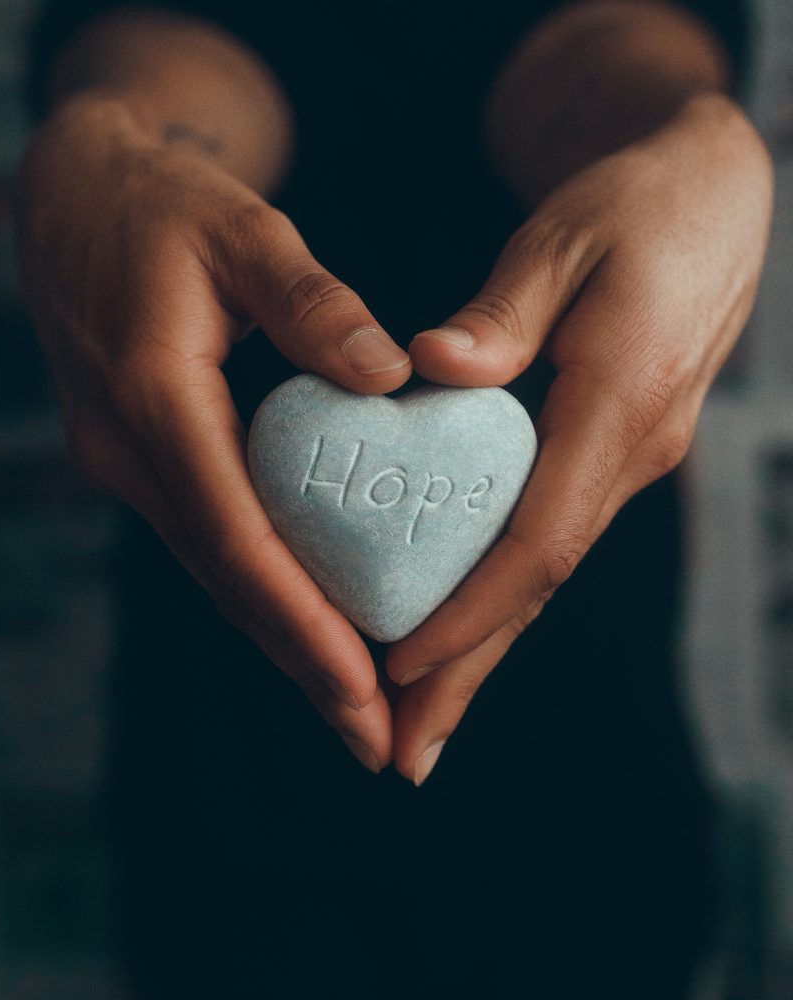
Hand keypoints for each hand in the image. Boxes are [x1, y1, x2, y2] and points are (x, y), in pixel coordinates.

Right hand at [15, 94, 412, 772]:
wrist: (77, 200)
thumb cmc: (162, 206)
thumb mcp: (241, 229)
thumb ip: (312, 302)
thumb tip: (390, 374)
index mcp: (155, 398)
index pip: (235, 535)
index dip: (299, 618)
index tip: (362, 685)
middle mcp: (132, 452)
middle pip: (229, 582)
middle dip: (303, 666)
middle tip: (375, 741)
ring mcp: (132, 464)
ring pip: (221, 575)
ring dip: (287, 644)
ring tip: (357, 712)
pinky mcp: (150, 462)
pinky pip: (215, 543)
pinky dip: (267, 594)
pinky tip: (312, 629)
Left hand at [386, 93, 772, 783]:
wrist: (708, 197)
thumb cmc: (633, 206)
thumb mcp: (561, 240)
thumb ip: (500, 315)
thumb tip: (427, 369)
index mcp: (621, 403)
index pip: (539, 539)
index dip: (470, 610)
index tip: (398, 664)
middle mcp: (631, 453)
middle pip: (539, 586)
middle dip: (469, 672)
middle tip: (401, 753)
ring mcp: (628, 461)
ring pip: (543, 576)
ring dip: (482, 650)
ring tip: (418, 718)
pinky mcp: (611, 454)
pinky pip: (548, 541)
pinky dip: (500, 595)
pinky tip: (461, 630)